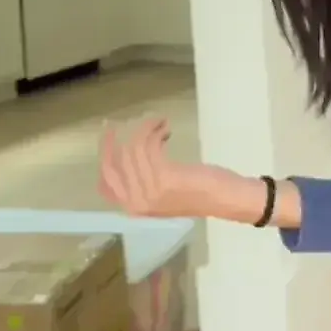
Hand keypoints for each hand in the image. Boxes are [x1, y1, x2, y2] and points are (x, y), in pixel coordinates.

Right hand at [99, 117, 247, 219]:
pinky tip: (166, 128)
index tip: (108, 135)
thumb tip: (124, 155)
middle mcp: (137, 204)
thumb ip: (142, 182)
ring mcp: (150, 192)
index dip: (104, 155)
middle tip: (119, 122)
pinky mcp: (164, 177)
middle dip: (112, 139)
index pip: (105, 183)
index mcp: (135, 208)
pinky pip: (147, 145)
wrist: (225, 198)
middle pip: (114, 164)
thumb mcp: (162, 191)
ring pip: (133, 150)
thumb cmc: (197, 193)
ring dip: (145, 129)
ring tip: (159, 124)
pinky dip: (154, 130)